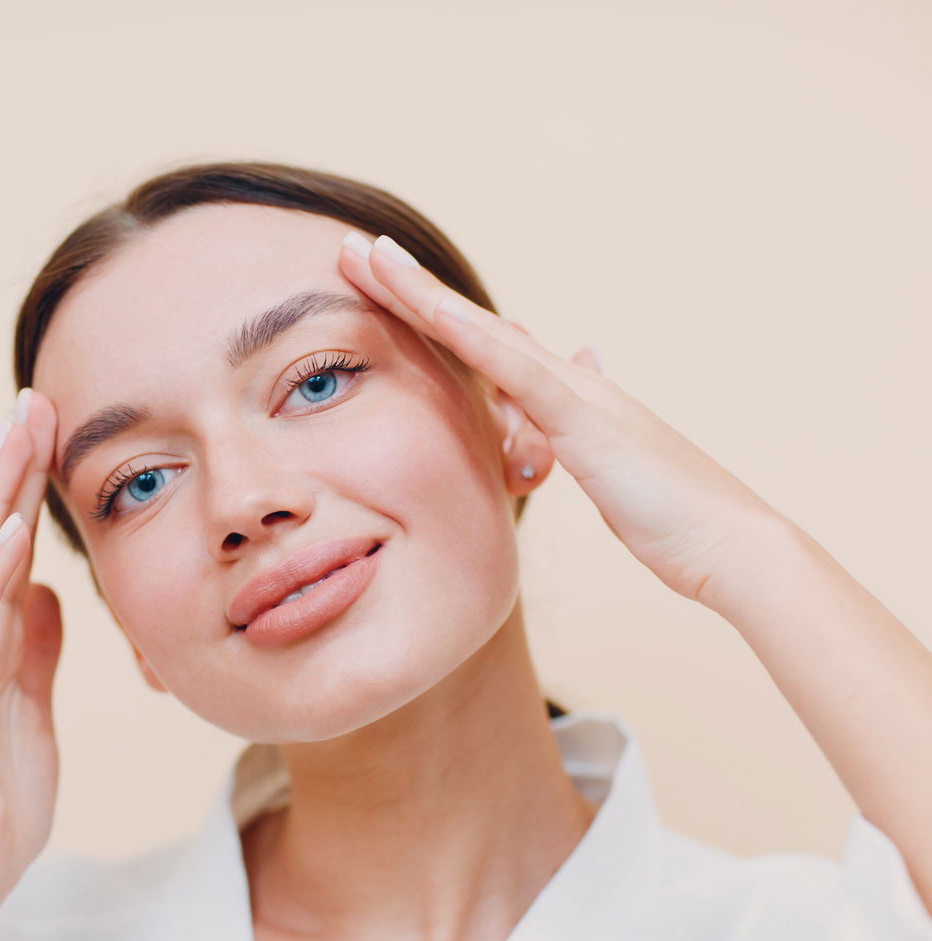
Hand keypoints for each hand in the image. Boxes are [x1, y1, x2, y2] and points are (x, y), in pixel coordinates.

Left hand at [339, 232, 778, 606]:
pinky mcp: (585, 421)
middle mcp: (568, 381)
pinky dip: (476, 337)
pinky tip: (435, 310)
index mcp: (565, 398)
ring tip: (370, 256)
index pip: (484, 346)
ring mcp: (577, 394)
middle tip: (356, 248)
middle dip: (412, 287)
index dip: (432, 314)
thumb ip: (570, 440)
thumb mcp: (600, 475)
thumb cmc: (668, 519)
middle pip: (474, 324)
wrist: (732, 544)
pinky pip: (519, 372)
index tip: (384, 285)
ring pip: (485, 332)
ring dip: (425, 294)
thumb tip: (547, 414)